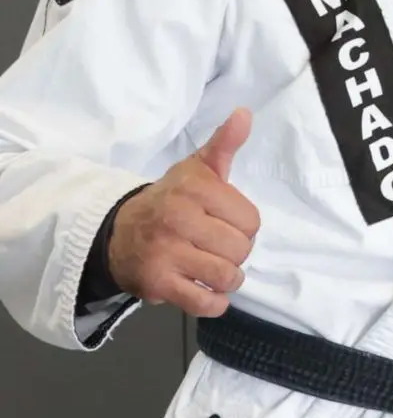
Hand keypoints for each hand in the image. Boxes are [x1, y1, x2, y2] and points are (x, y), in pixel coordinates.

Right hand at [106, 109, 257, 316]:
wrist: (117, 233)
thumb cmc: (171, 200)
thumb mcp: (196, 169)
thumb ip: (224, 145)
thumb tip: (245, 113)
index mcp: (194, 189)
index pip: (250, 221)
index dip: (244, 227)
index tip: (226, 224)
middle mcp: (178, 218)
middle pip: (240, 250)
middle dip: (235, 253)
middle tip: (217, 248)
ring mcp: (166, 253)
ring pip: (226, 276)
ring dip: (228, 279)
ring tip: (215, 270)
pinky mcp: (157, 284)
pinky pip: (203, 303)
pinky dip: (214, 303)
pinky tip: (209, 293)